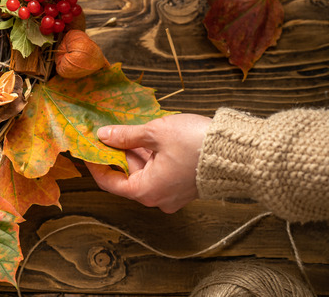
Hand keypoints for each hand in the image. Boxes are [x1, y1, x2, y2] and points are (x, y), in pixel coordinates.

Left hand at [85, 114, 211, 212]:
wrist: (240, 152)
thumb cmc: (197, 143)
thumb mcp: (155, 133)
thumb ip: (126, 136)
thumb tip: (104, 135)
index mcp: (147, 191)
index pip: (109, 182)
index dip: (96, 164)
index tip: (88, 148)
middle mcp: (158, 198)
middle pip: (127, 176)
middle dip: (117, 154)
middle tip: (107, 133)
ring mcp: (173, 194)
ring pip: (145, 173)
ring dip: (135, 153)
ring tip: (128, 131)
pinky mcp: (185, 187)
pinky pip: (160, 173)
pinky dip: (151, 157)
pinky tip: (148, 138)